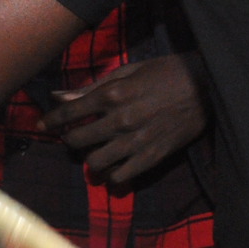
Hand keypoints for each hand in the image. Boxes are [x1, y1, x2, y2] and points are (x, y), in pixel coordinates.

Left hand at [39, 53, 208, 184]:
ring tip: (96, 152)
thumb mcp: (128, 72)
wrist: (206, 85)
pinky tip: (115, 166)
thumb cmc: (165, 72)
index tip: (42, 125)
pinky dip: (113, 174)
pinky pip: (121, 176)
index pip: (69, 112)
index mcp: (113, 94)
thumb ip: (93, 87)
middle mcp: (120, 120)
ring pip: (95, 162)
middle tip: (74, 137)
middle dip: (70, 139)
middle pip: (77, 140)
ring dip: (90, 158)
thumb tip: (59, 95)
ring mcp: (137, 140)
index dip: (51, 120)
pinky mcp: (153, 156)